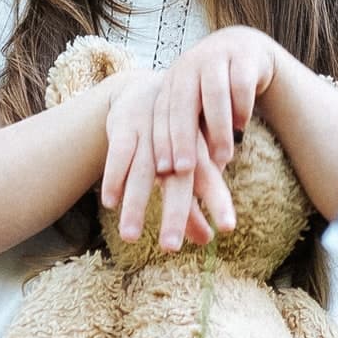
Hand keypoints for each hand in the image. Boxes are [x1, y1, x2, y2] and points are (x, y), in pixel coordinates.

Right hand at [98, 68, 218, 253]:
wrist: (147, 89)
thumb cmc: (174, 139)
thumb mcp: (187, 166)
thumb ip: (194, 203)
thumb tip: (208, 240)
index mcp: (199, 149)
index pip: (211, 179)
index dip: (218, 202)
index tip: (227, 229)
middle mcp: (177, 142)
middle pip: (178, 181)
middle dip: (176, 214)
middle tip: (171, 248)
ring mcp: (149, 133)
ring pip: (143, 172)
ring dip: (136, 204)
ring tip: (130, 237)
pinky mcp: (124, 126)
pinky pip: (118, 154)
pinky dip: (114, 177)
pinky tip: (111, 202)